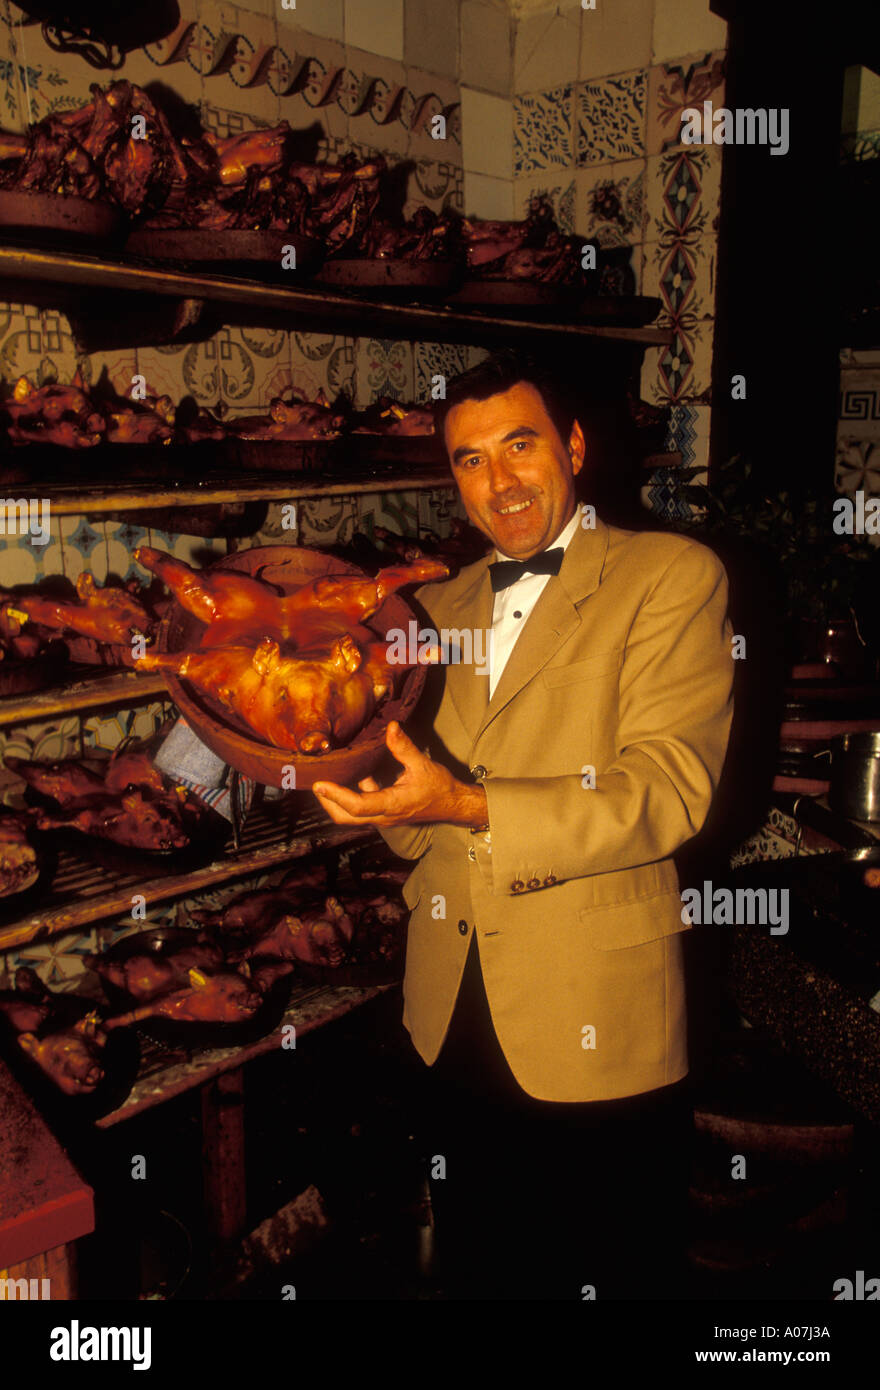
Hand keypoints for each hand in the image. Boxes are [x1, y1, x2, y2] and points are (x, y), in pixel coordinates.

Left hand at [312, 721, 486, 828]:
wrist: (453, 805)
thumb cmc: (440, 788)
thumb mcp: (422, 764)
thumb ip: (404, 746)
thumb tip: (391, 726)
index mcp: (392, 805)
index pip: (357, 805)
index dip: (336, 795)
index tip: (320, 784)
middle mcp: (383, 815)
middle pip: (345, 817)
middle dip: (327, 801)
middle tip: (315, 782)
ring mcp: (383, 815)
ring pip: (351, 814)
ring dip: (336, 798)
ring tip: (326, 778)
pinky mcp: (384, 811)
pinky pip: (362, 806)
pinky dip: (353, 792)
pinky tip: (356, 772)